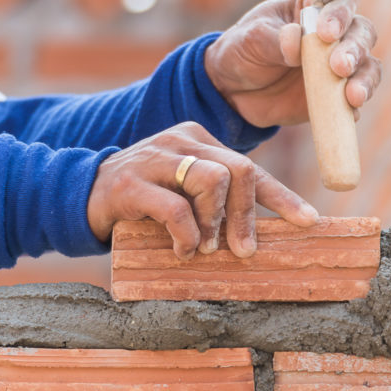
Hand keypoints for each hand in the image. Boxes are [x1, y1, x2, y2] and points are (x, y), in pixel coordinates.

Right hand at [87, 121, 318, 258]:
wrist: (82, 195)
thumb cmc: (143, 200)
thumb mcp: (183, 193)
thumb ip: (214, 202)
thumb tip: (253, 237)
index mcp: (199, 140)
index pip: (250, 167)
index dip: (282, 197)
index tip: (308, 221)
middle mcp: (181, 141)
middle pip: (239, 170)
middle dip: (247, 216)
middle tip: (243, 250)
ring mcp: (155, 157)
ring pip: (212, 182)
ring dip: (214, 224)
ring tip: (203, 247)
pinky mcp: (132, 183)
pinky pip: (176, 209)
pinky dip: (186, 236)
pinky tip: (180, 249)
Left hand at [205, 0, 381, 127]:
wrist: (234, 92)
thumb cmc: (243, 51)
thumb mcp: (250, 39)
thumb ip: (274, 39)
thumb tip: (295, 41)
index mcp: (313, 7)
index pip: (340, 0)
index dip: (340, 13)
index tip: (326, 33)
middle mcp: (334, 34)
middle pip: (362, 33)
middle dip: (354, 50)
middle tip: (339, 66)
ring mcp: (337, 66)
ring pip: (367, 67)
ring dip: (365, 80)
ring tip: (353, 96)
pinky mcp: (336, 96)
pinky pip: (354, 102)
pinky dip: (355, 108)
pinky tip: (349, 114)